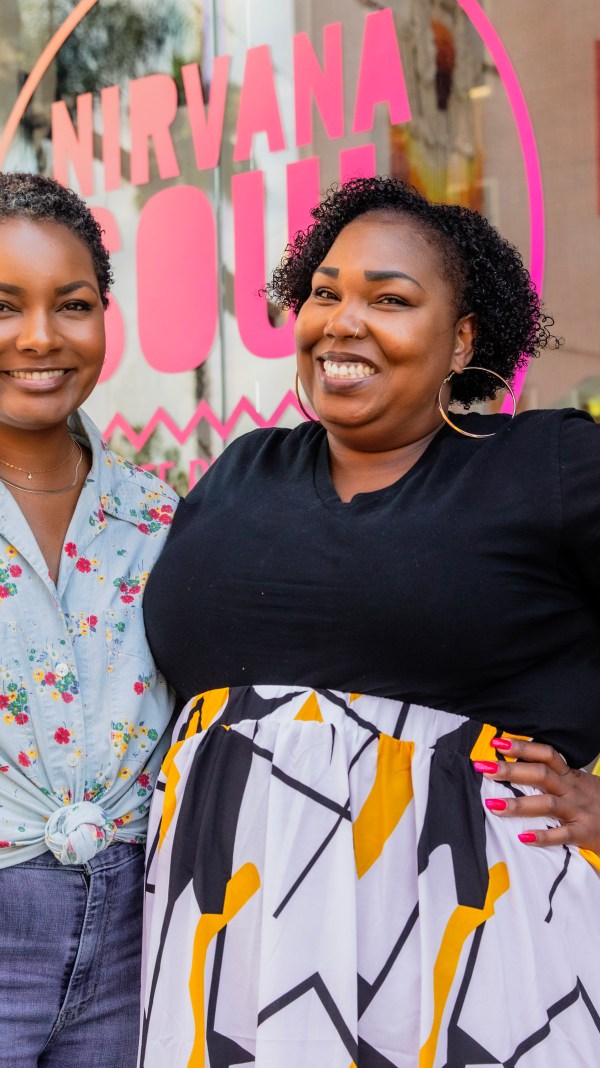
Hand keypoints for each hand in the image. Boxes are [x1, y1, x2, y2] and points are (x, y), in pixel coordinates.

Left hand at [473, 738, 599, 852]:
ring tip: (492, 806)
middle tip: (484, 767)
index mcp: (570, 776)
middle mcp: (572, 790)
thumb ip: (554, 777)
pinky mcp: (584, 833)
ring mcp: (578, 811)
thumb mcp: (578, 784)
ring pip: (547, 804)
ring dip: (518, 804)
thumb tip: (517, 767)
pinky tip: (523, 837)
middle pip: (541, 775)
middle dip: (511, 770)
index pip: (546, 755)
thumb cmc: (597, 803)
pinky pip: (562, 835)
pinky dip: (543, 836)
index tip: (497, 743)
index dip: (522, 748)